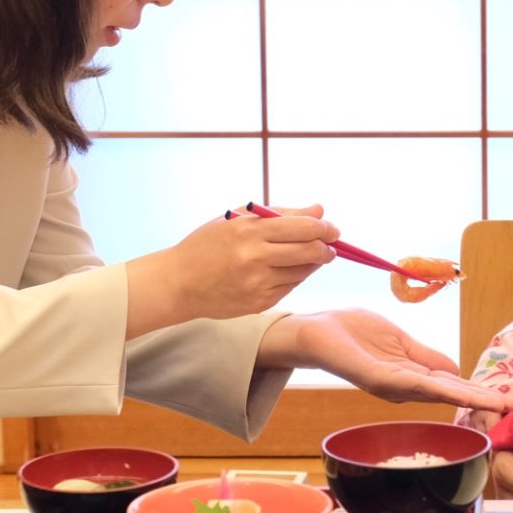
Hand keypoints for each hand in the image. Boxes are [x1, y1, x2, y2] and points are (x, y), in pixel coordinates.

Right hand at [125, 203, 336, 333]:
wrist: (179, 283)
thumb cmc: (208, 244)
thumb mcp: (238, 219)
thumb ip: (280, 213)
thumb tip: (319, 209)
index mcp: (249, 231)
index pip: (304, 228)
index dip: (326, 228)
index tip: (333, 229)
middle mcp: (255, 258)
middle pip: (310, 251)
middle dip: (327, 248)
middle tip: (331, 245)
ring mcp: (257, 284)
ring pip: (303, 272)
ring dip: (312, 263)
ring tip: (307, 256)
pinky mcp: (258, 303)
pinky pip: (290, 287)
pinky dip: (294, 277)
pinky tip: (285, 270)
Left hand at [258, 310, 507, 411]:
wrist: (316, 331)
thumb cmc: (354, 333)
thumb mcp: (400, 343)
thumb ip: (427, 358)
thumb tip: (458, 371)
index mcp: (411, 377)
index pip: (451, 386)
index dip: (478, 392)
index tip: (507, 399)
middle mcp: (403, 386)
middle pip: (449, 394)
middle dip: (480, 400)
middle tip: (511, 407)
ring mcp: (390, 383)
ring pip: (435, 391)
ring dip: (465, 396)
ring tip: (493, 402)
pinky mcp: (374, 375)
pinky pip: (407, 381)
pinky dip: (432, 386)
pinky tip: (453, 389)